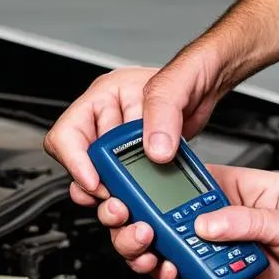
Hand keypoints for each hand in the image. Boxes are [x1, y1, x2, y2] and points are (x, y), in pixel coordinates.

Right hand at [43, 46, 228, 203]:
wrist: (211, 84)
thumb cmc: (191, 72)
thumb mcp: (177, 84)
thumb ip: (164, 112)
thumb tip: (154, 149)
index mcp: (103, 99)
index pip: (67, 134)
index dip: (75, 161)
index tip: (96, 181)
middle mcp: (106, 124)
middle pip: (80, 165)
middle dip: (96, 187)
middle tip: (119, 201)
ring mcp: (121, 145)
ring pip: (100, 182)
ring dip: (113, 198)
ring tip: (132, 206)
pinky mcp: (138, 163)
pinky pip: (125, 187)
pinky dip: (134, 199)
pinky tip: (147, 202)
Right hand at [101, 166, 278, 278]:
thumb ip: (246, 223)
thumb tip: (206, 223)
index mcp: (250, 188)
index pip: (200, 180)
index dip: (169, 185)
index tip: (145, 193)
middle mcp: (236, 215)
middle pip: (181, 215)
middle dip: (155, 223)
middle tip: (142, 231)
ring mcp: (232, 244)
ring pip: (184, 245)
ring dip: (164, 251)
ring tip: (155, 256)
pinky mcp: (232, 271)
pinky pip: (199, 271)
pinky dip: (183, 274)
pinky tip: (176, 273)